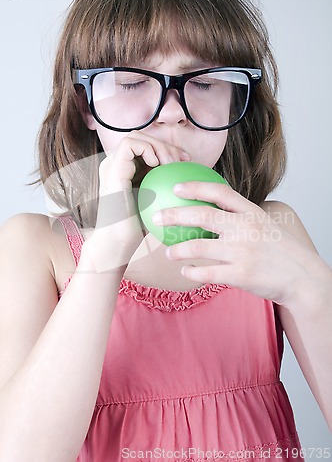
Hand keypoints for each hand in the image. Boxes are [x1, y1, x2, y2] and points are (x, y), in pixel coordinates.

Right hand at [86, 132, 190, 271]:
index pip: (149, 148)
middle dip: (166, 145)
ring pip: (137, 136)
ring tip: (171, 163)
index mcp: (127, 170)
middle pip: (144, 139)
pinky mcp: (111, 167)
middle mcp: (118, 164)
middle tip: (182, 161)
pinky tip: (159, 165)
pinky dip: (147, 149)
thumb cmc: (139, 229)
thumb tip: (195, 183)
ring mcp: (112, 164)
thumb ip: (168, 189)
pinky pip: (130, 144)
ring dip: (158, 146)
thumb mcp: (159, 204)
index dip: (170, 149)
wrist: (118, 242)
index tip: (188, 162)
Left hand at [153, 181, 309, 305]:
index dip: (196, 187)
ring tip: (167, 252)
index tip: (176, 187)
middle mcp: (245, 228)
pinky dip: (191, 272)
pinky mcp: (241, 275)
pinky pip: (206, 273)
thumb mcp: (263, 223)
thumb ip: (239, 215)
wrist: (300, 276)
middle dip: (174, 215)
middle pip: (202, 215)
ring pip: (198, 247)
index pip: (220, 192)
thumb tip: (210, 207)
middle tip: (157, 217)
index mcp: (250, 212)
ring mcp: (243, 252)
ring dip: (177, 250)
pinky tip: (185, 271)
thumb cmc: (277, 249)